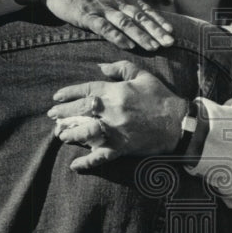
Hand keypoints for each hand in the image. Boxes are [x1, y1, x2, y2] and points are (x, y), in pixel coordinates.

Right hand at [11, 0, 174, 50]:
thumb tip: (135, 8)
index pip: (144, 9)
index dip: (159, 21)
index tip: (172, 32)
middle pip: (140, 17)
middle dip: (156, 31)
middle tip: (171, 43)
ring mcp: (101, 7)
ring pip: (125, 23)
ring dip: (141, 36)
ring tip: (154, 47)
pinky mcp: (86, 15)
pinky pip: (104, 27)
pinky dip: (117, 37)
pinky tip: (128, 45)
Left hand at [48, 61, 188, 170]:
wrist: (179, 122)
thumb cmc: (161, 97)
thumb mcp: (142, 76)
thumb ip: (120, 68)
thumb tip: (100, 67)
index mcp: (116, 91)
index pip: (85, 90)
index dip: (68, 93)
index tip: (56, 97)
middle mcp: (112, 111)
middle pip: (80, 111)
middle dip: (63, 113)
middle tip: (53, 116)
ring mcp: (116, 131)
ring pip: (85, 133)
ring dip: (70, 134)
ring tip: (62, 135)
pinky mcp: (121, 148)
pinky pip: (101, 157)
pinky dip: (87, 162)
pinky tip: (75, 165)